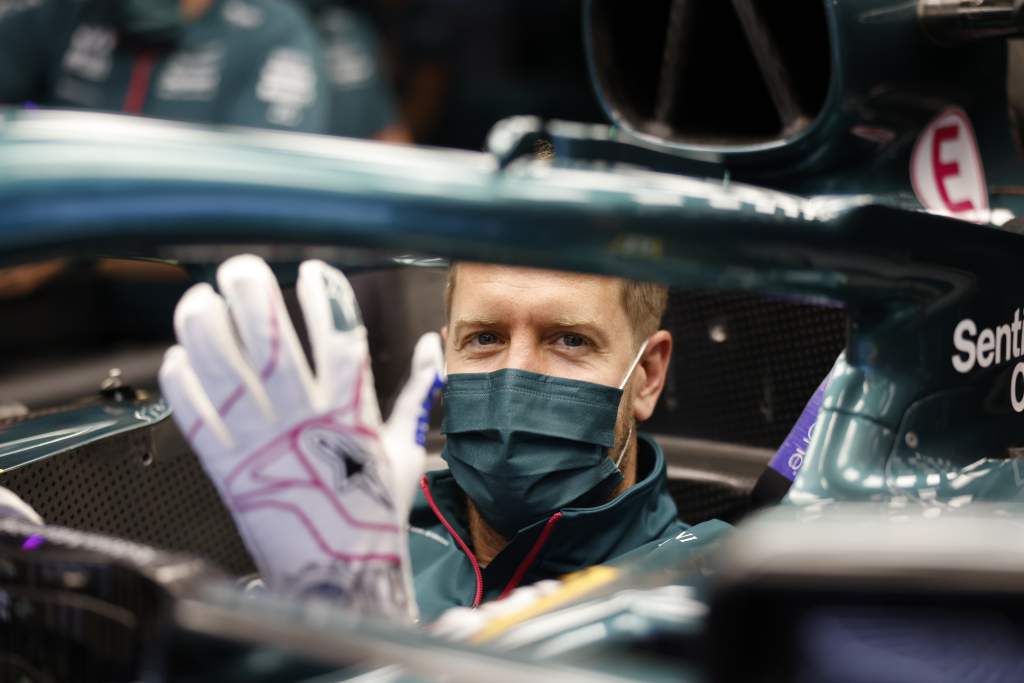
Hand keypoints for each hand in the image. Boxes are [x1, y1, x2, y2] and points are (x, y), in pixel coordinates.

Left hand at [159, 255, 442, 619]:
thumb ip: (417, 393)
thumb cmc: (372, 512)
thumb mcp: (404, 448)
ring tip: (201, 300)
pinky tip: (180, 356)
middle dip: (250, 291)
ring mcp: (261, 443)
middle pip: (269, 338)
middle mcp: (303, 420)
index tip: (312, 271)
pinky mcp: (225, 469)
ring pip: (222, 369)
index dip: (324, 293)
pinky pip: (193, 414)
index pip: (338, 335)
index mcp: (351, 411)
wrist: (339, 577)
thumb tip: (433, 347)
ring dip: (206, 325)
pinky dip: (181, 380)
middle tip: (241, 269)